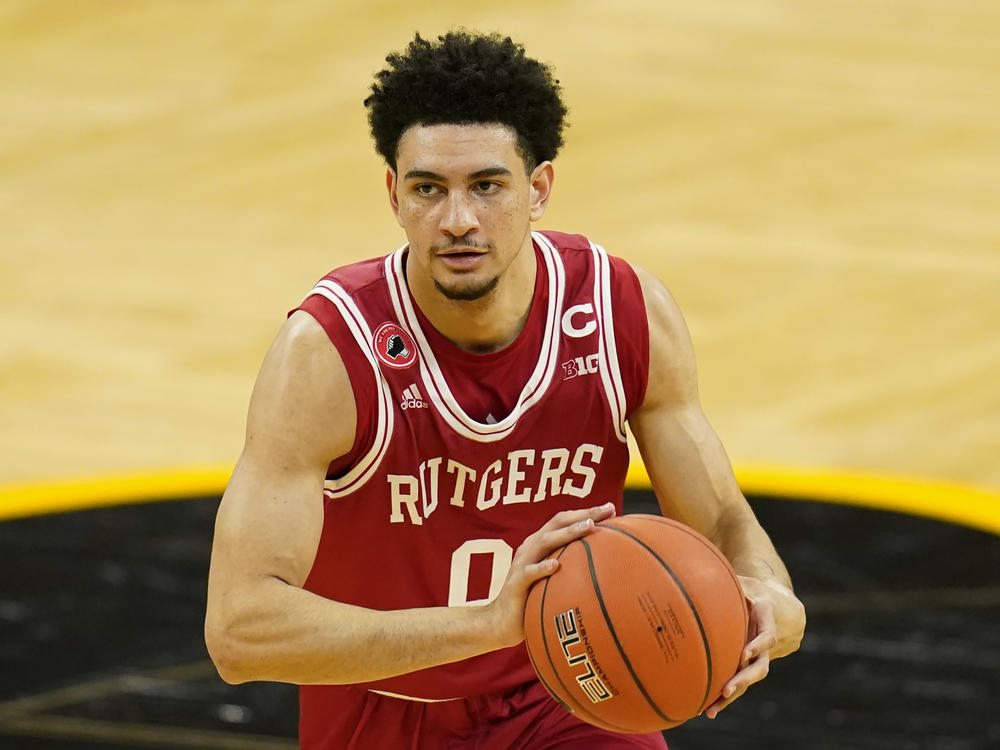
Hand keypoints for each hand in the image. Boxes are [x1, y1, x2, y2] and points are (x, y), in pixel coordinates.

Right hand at [485, 503, 616, 648]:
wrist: (501, 621)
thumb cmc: (533, 599)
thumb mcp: (553, 579)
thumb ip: (571, 568)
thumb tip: (607, 568)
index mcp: (540, 543)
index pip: (564, 521)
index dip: (586, 512)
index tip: (612, 509)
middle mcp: (531, 547)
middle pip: (557, 523)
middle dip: (584, 514)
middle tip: (608, 510)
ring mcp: (522, 563)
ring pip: (545, 541)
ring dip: (568, 533)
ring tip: (589, 527)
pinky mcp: (516, 583)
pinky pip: (530, 573)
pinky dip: (542, 567)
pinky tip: (556, 566)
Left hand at [704, 576, 805, 718]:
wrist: (783, 608)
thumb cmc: (758, 590)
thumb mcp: (749, 581)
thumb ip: (735, 581)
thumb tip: (708, 574)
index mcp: (768, 619)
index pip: (767, 635)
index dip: (758, 644)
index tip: (745, 653)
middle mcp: (767, 643)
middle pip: (760, 666)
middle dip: (744, 679)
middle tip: (728, 689)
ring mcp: (761, 657)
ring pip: (749, 679)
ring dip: (732, 695)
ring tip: (711, 709)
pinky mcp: (752, 665)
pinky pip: (742, 681)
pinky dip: (727, 695)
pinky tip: (708, 708)